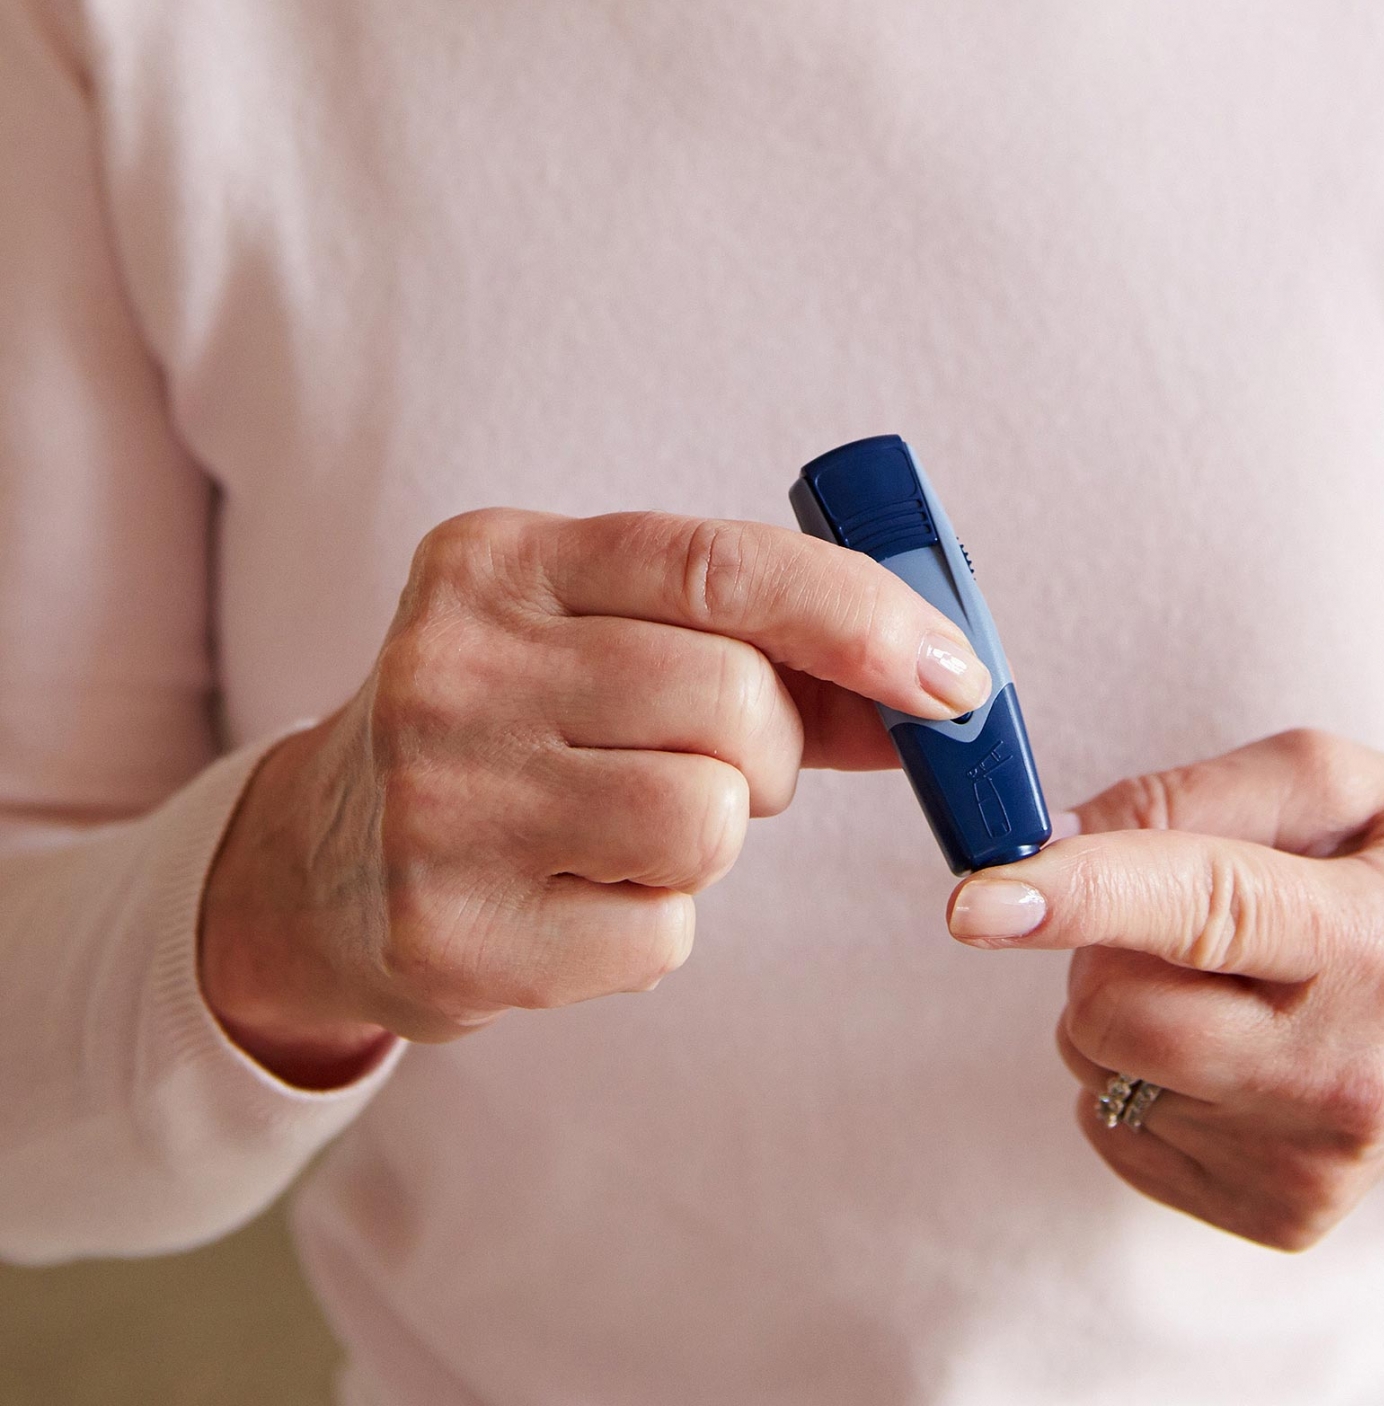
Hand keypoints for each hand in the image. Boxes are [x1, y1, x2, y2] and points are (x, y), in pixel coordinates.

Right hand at [199, 508, 987, 1085]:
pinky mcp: (452, 933)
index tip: (952, 674)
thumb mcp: (601, 635)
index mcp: (499, 559)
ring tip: (641, 822)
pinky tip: (582, 892)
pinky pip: (661, 931)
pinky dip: (660, 921)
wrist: (322, 863)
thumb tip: (945, 682)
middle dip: (773, 744)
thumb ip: (757, 642)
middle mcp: (454, 666)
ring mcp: (442, 802)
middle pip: (731, 701)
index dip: (855, 614)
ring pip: (709, 816)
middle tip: (728, 762)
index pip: (716, 563)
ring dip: (720, 831)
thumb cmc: (519, 724)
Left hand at [944, 730, 1383, 1250]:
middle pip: (1122, 1014)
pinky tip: (1234, 1043)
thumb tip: (1057, 838)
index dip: (1079, 899)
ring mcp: (1319, 1160)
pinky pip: (1128, 1137)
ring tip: (1230, 978)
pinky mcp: (1289, 1217)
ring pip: (1111, 1075)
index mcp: (1371, 935)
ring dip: (1127, 1011)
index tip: (978, 896)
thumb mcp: (1339, 777)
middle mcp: (1348, 1066)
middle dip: (1100, 947)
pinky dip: (1146, 1078)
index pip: (1202, 914)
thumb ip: (1194, 795)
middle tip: (1173, 913)